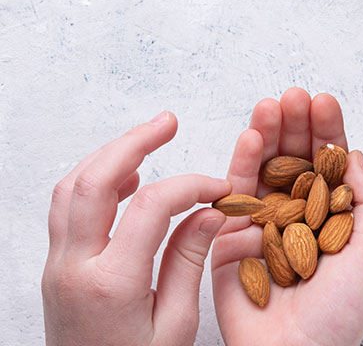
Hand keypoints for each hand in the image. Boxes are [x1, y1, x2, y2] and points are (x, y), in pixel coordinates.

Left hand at [42, 112, 231, 345]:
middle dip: (134, 142)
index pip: (153, 207)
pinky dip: (93, 180)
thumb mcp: (175, 325)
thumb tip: (210, 213)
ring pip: (71, 186)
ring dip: (109, 155)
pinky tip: (125, 178)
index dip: (192, 186)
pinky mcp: (58, 265)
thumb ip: (188, 261)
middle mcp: (74, 266)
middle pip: (94, 180)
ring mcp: (58, 264)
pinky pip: (66, 206)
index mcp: (111, 283)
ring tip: (147, 140)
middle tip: (168, 122)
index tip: (219, 188)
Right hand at [211, 88, 362, 345]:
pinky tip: (248, 138)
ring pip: (262, 170)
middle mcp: (295, 214)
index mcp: (329, 216)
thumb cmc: (341, 311)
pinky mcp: (229, 238)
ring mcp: (261, 225)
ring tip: (270, 105)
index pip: (327, 164)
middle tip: (294, 96)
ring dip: (265, 135)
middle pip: (292, 159)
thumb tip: (354, 155)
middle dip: (294, 126)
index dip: (326, 131)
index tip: (324, 101)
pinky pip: (233, 198)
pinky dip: (239, 166)